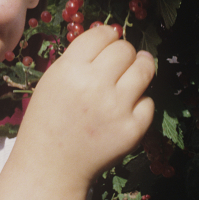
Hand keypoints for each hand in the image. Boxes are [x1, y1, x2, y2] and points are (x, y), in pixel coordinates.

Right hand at [18, 25, 154, 190]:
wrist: (50, 165)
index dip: (107, 35)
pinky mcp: (132, 130)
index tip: (108, 43)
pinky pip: (149, 102)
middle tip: (118, 64)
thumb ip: (80, 57)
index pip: (102, 34)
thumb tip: (113, 37)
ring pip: (144, 69)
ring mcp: (116, 108)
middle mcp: (95, 85)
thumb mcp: (53, 79)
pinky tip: (126, 108)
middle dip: (123, 53)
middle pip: (125, 49)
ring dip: (140, 67)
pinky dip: (140, 103)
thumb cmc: (49, 119)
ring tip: (133, 73)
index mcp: (70, 69)